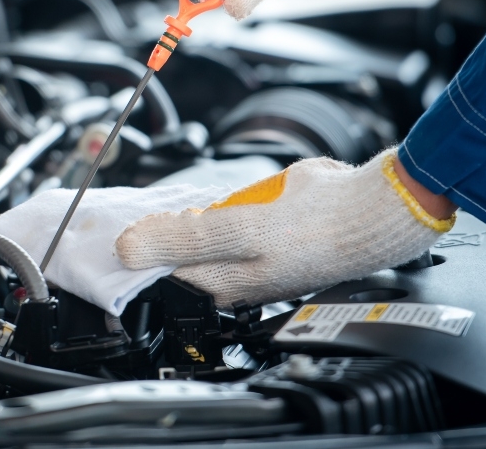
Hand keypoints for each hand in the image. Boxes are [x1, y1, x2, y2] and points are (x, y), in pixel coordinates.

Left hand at [116, 151, 453, 307]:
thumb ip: (181, 239)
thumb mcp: (239, 230)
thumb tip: (128, 249)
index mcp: (223, 285)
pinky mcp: (269, 231)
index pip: (157, 275)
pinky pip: (226, 220)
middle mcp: (234, 277)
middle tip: (135, 213)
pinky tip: (216, 199)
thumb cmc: (317, 227)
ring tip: (168, 208)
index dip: (131, 253)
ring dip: (181, 220)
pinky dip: (214, 209)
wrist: (376, 207)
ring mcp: (252, 254)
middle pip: (173, 256)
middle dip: (152, 234)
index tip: (108, 232)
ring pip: (198, 236)